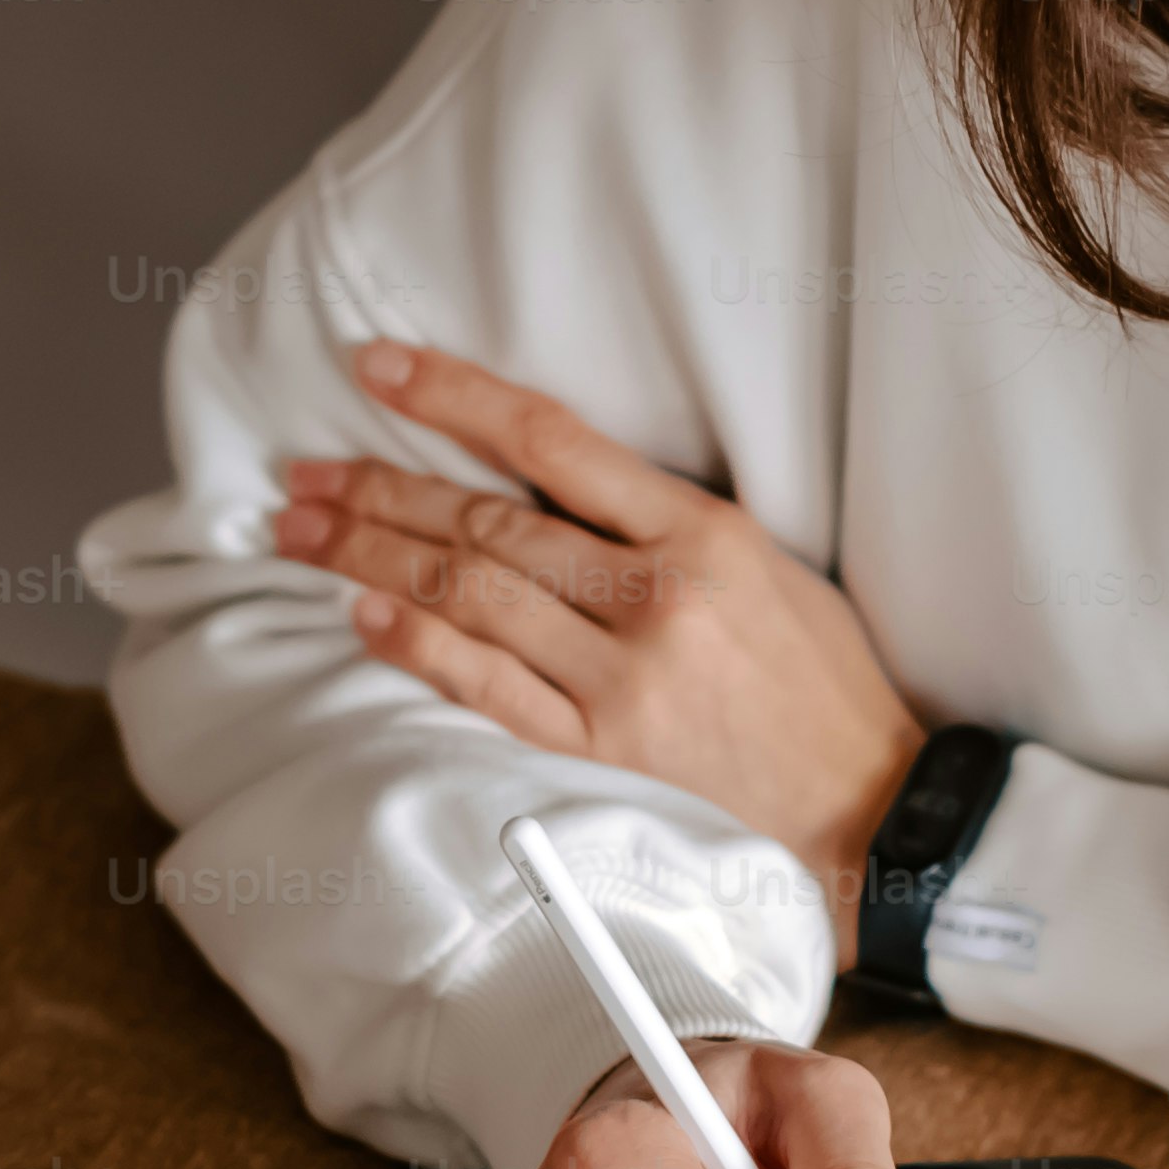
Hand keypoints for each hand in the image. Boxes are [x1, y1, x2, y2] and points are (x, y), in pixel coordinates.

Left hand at [278, 340, 926, 928]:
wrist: (864, 800)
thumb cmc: (817, 672)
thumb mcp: (764, 557)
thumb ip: (659, 517)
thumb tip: (540, 477)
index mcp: (700, 530)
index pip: (548, 441)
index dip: (451, 397)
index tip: (378, 368)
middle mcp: (654, 597)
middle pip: (486, 522)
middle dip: (378, 491)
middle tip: (303, 474)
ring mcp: (623, 679)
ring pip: (470, 595)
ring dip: (371, 558)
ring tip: (303, 533)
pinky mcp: (602, 750)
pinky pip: (488, 688)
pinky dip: (419, 646)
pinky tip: (363, 614)